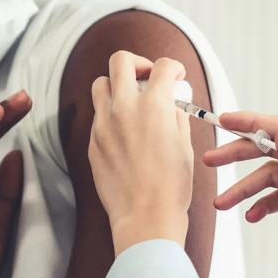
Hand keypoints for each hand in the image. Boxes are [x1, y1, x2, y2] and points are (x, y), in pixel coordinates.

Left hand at [89, 51, 193, 254]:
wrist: (145, 216)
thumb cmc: (171, 186)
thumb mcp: (184, 145)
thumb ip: (176, 116)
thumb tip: (173, 104)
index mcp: (154, 105)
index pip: (161, 67)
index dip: (173, 67)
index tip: (175, 76)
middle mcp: (125, 108)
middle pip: (121, 61)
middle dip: (137, 63)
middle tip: (147, 76)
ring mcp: (104, 124)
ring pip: (100, 84)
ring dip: (117, 85)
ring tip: (130, 100)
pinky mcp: (93, 142)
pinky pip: (97, 115)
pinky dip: (110, 114)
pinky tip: (123, 130)